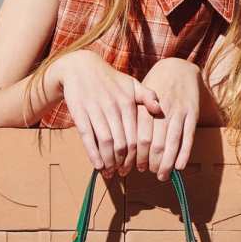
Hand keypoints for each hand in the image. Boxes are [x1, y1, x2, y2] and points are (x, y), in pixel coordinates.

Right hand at [45, 50, 162, 176]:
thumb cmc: (109, 80)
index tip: (136, 167)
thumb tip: (160, 109)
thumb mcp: (131, 83)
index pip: (136, 135)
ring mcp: (96, 111)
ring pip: (106, 143)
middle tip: (123, 173)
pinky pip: (88, 138)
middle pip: (122, 143)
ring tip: (109, 172)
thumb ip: (147, 96)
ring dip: (108, 161)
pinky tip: (97, 165)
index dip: (137, 155)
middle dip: (123, 162)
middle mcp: (113, 107)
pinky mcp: (80, 114)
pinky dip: (93, 154)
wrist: (80, 68)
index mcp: (128, 102)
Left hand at [139, 57, 200, 179]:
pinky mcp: (193, 113)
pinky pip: (188, 137)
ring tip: (161, 175)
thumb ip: (129, 120)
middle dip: (150, 162)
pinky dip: (184, 153)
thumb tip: (116, 147)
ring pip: (172, 142)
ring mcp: (179, 112)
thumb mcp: (136, 100)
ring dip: (166, 162)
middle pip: (155, 143)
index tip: (131, 167)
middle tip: (145, 173)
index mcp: (144, 108)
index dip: (135, 156)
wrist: (178, 68)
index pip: (139, 138)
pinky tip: (179, 166)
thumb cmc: (151, 90)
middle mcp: (162, 110)